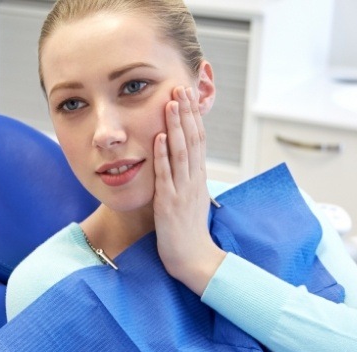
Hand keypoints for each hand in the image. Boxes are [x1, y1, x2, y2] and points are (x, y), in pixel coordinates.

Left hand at [153, 86, 226, 295]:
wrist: (195, 260)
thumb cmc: (189, 233)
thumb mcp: (191, 200)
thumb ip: (188, 180)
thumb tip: (185, 162)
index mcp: (198, 178)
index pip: (198, 140)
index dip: (193, 116)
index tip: (187, 95)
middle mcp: (193, 180)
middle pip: (192, 139)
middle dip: (186, 112)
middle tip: (181, 87)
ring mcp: (183, 190)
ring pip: (181, 152)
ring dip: (175, 126)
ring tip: (171, 103)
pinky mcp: (170, 204)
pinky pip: (166, 175)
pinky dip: (162, 155)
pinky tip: (157, 137)